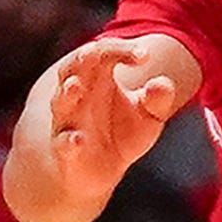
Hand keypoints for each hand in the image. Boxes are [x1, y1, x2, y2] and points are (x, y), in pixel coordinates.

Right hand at [45, 37, 182, 190]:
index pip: (105, 52)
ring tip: (75, 86)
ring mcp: (68, 121)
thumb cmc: (124, 132)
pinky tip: (78, 140)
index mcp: (99, 77)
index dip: (123, 50)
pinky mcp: (65, 150)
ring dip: (67, 93)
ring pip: (61, 102)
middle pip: (73, 67)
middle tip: (93, 52)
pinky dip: (69, 141)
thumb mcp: (149, 115)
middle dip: (81, 59)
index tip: (146, 56)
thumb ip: (158, 99)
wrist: (98, 171)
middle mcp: (79, 94)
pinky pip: (63, 143)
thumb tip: (161, 84)